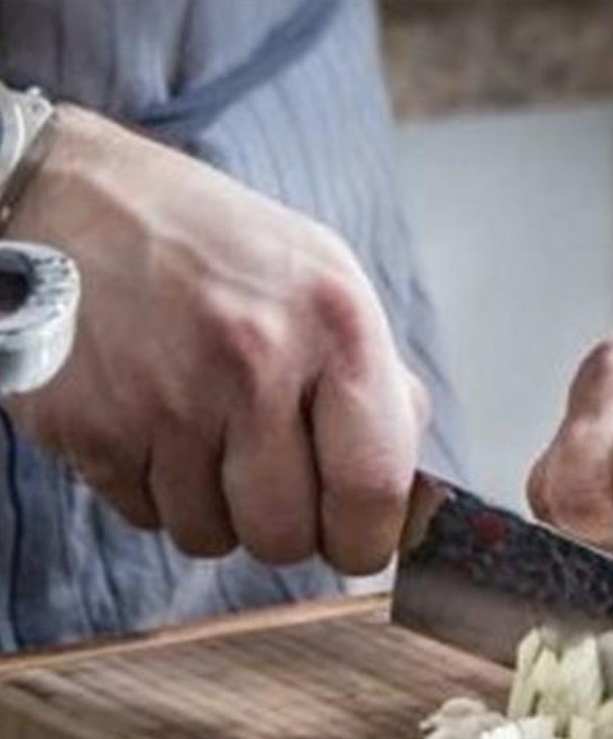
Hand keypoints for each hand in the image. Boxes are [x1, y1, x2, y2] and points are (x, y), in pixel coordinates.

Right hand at [4, 106, 424, 574]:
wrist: (78, 197)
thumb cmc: (220, 250)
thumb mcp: (329, 281)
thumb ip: (380, 385)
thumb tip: (408, 494)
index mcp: (334, 325)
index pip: (372, 486)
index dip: (367, 538)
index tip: (356, 541)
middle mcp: (252, 361)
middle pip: (286, 536)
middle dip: (283, 527)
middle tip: (269, 480)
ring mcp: (162, 397)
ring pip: (209, 537)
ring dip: (213, 511)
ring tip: (204, 436)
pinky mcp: (85, 423)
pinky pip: (142, 516)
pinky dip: (152, 491)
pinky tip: (152, 425)